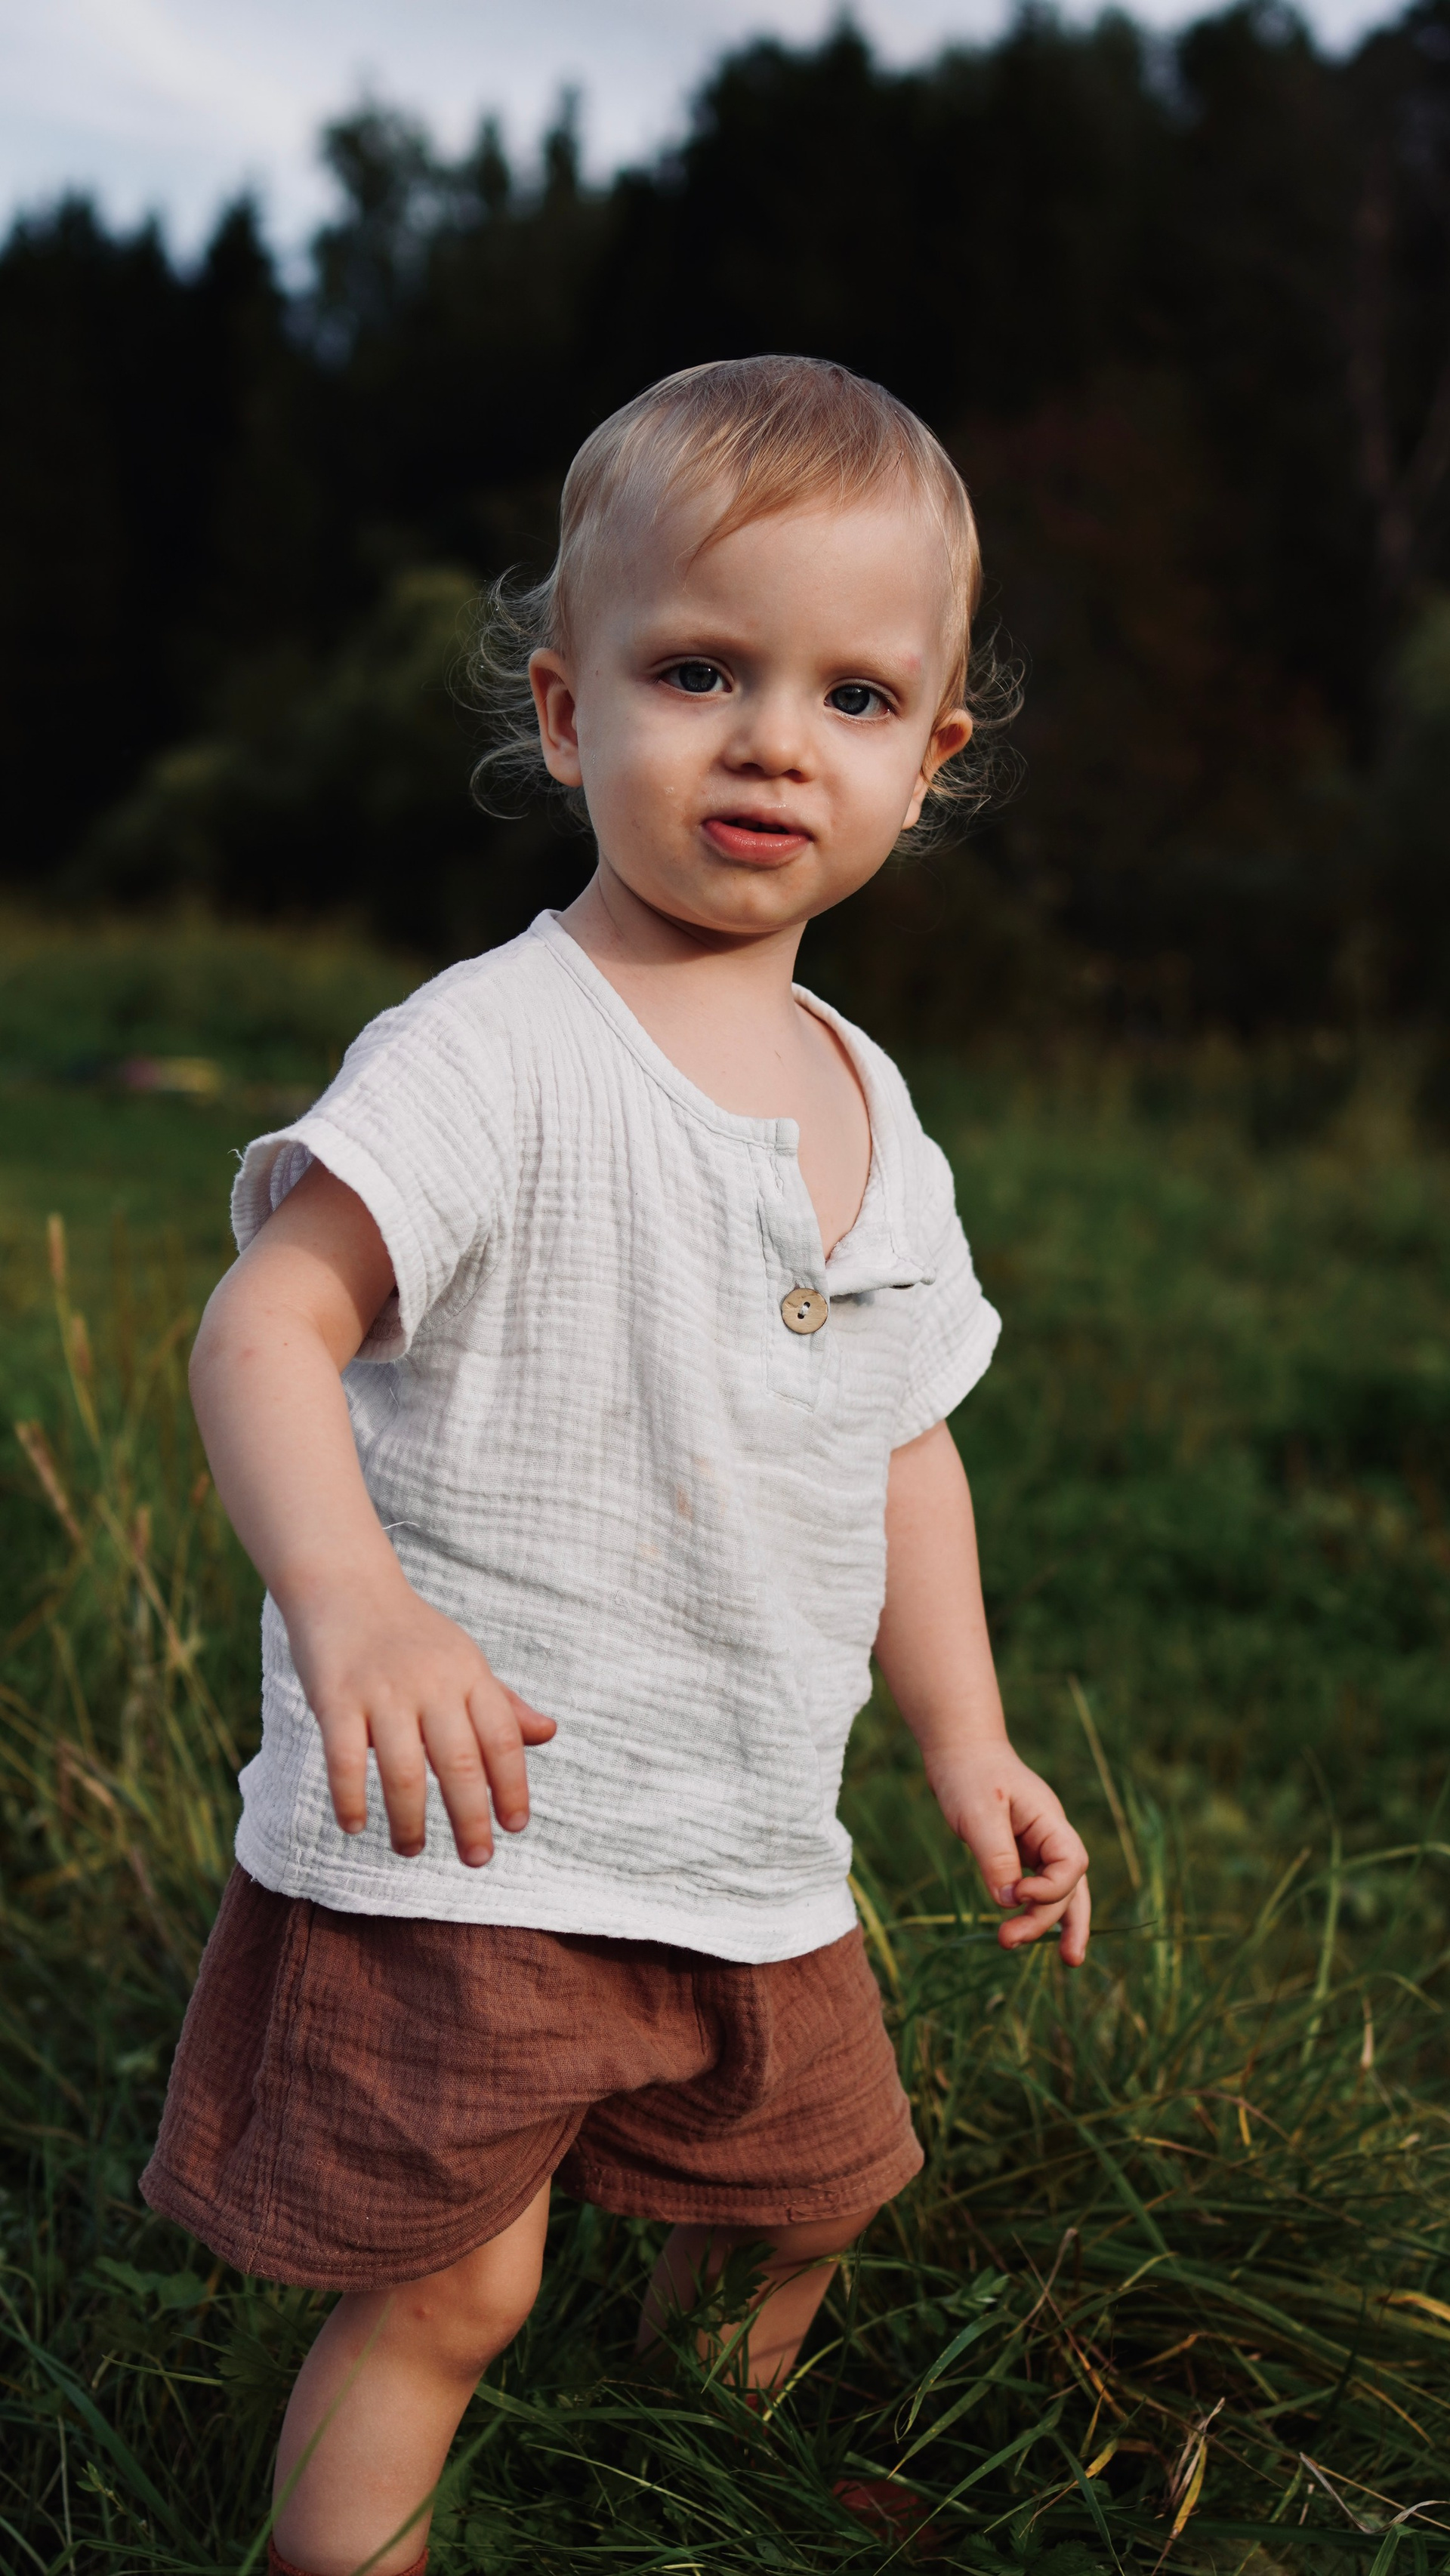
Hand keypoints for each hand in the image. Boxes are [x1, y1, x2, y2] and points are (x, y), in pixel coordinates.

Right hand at [283, 1571, 556, 1866]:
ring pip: (404, 1772)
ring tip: (411, 1849)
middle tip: (477, 1859)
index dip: (512, 1787)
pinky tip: (354, 1826)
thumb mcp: (464, 1660)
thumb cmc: (411, 1635)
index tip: (515, 1827)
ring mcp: (383, 1691)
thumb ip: (501, 1702)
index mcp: (469, 1674)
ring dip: (410, 1822)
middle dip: (472, 1819)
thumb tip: (549, 1733)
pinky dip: (349, 1799)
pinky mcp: (336, 1697)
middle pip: (460, 1763)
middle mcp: (431, 1683)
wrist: (345, 1587)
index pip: (502, 1739)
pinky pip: (345, 1760)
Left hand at [927, 1741, 1090, 1964]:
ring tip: (1069, 1962)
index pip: (1072, 1865)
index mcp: (1049, 1820)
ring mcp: (1039, 1844)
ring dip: (1058, 1924)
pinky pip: (1038, 1886)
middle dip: (1048, 1919)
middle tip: (1008, 1941)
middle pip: (1069, 1886)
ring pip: (1063, 1891)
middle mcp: (1051, 1835)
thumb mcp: (977, 1813)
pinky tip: (1030, 1931)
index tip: (1016, 1893)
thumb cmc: (968, 1774)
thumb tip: (1010, 1901)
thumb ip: (996, 1857)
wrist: (959, 1749)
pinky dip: (1038, 1910)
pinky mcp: (1021, 1852)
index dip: (1050, 1889)